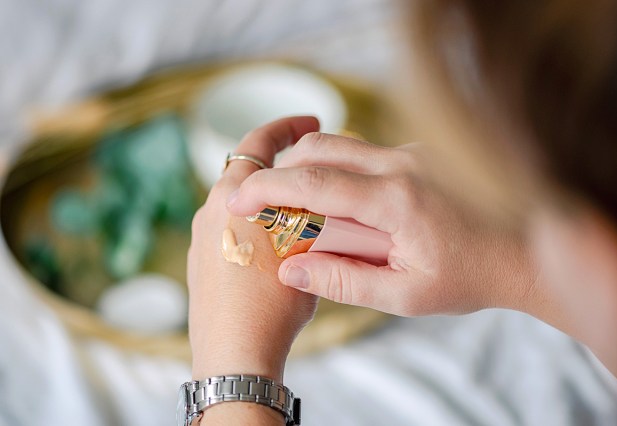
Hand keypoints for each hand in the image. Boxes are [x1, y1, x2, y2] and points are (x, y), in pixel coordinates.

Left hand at [187, 117, 318, 385]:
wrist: (235, 354)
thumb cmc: (272, 304)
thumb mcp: (303, 250)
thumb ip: (308, 214)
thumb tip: (320, 199)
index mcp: (231, 198)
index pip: (257, 143)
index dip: (287, 126)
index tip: (310, 123)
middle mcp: (208, 211)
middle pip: (245, 172)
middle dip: (279, 167)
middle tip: (311, 172)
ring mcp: (199, 239)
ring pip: (237, 204)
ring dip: (266, 200)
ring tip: (300, 215)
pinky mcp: (198, 263)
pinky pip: (227, 230)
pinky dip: (251, 226)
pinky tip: (274, 248)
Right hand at [226, 132, 537, 315]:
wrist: (527, 250)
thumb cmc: (470, 277)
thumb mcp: (405, 294)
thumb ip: (344, 281)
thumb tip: (290, 270)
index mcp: (397, 199)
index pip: (315, 182)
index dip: (268, 188)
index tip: (238, 198)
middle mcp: (403, 163)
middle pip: (321, 148)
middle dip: (282, 170)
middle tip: (262, 202)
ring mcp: (414, 152)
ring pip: (341, 144)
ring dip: (310, 167)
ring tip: (297, 205)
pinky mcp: (419, 152)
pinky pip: (364, 151)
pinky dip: (338, 169)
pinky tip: (340, 202)